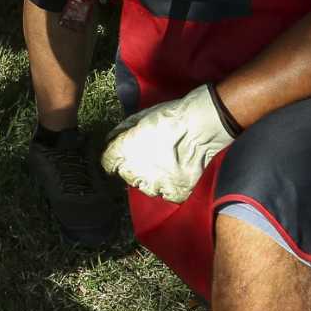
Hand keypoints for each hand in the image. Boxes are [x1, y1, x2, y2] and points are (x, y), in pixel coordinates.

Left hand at [100, 84, 238, 203]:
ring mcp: (157, 184)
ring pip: (144, 187)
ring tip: (162, 165)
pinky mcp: (176, 192)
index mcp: (125, 151)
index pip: (108, 162)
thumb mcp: (140, 117)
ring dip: (149, 178)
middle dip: (131, 167)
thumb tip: (111, 140)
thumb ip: (122, 131)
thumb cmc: (172, 116)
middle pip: (126, 175)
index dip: (112, 158)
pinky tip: (174, 173)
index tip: (117, 157)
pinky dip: (168, 186)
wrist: (203, 124)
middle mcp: (137, 171)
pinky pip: (166, 194)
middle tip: (146, 157)